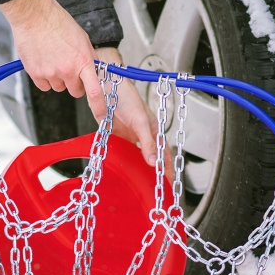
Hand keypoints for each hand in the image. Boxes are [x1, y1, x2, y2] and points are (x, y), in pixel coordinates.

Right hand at [0, 0, 105, 114]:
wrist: (35, 15)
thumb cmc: (58, 22)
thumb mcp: (82, 39)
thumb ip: (88, 58)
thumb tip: (92, 71)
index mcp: (83, 61)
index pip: (95, 93)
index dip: (99, 108)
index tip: (102, 117)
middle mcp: (68, 70)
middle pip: (75, 91)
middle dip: (74, 83)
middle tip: (69, 67)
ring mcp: (51, 73)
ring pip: (58, 88)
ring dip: (58, 79)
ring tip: (54, 59)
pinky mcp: (35, 74)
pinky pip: (44, 86)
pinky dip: (44, 78)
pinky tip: (44, 62)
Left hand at [94, 48, 173, 179]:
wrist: (105, 85)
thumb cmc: (126, 96)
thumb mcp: (140, 121)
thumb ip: (147, 142)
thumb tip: (154, 161)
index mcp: (153, 130)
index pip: (163, 154)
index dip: (166, 169)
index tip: (168, 183)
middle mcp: (141, 134)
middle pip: (150, 158)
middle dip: (154, 173)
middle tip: (156, 188)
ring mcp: (128, 136)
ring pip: (135, 157)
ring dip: (138, 168)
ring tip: (141, 184)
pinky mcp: (115, 135)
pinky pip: (120, 151)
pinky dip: (122, 161)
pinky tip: (121, 169)